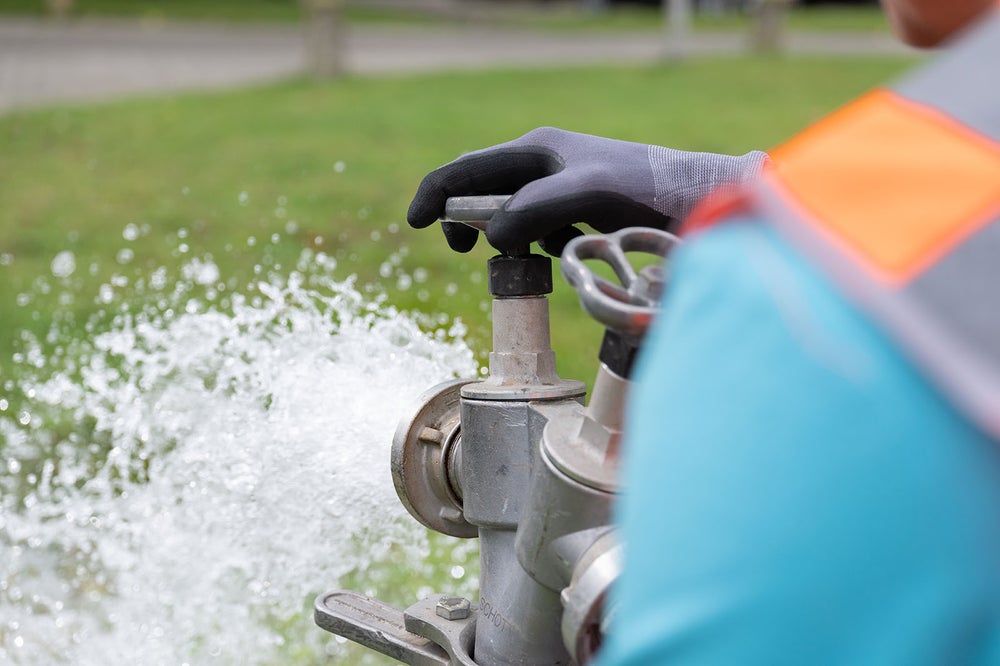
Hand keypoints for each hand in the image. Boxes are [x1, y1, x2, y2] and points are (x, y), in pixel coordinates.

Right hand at [407, 126, 767, 254]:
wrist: (696, 199)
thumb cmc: (646, 187)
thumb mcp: (589, 191)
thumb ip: (537, 207)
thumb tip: (491, 234)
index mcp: (536, 151)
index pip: (467, 168)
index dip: (435, 194)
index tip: (414, 224)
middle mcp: (542, 166)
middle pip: (482, 192)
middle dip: (467, 222)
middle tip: (466, 254)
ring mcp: (559, 190)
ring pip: (509, 218)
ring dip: (507, 240)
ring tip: (529, 255)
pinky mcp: (576, 213)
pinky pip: (538, 232)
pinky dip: (537, 247)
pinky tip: (563, 251)